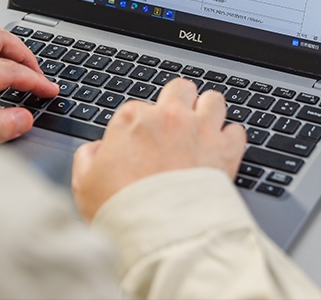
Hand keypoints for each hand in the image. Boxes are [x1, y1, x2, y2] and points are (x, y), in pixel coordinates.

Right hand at [72, 78, 245, 221]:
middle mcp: (169, 116)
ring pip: (213, 100)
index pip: (139, 107)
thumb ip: (88, 157)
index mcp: (133, 119)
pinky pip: (237, 130)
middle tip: (177, 124)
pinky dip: (230, 140)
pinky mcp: (226, 149)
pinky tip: (222, 152)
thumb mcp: (83, 184)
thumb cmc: (122, 209)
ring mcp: (200, 129)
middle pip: (180, 89)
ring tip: (204, 131)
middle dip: (179, 102)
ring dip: (209, 113)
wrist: (159, 232)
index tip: (142, 143)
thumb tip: (96, 149)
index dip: (141, 126)